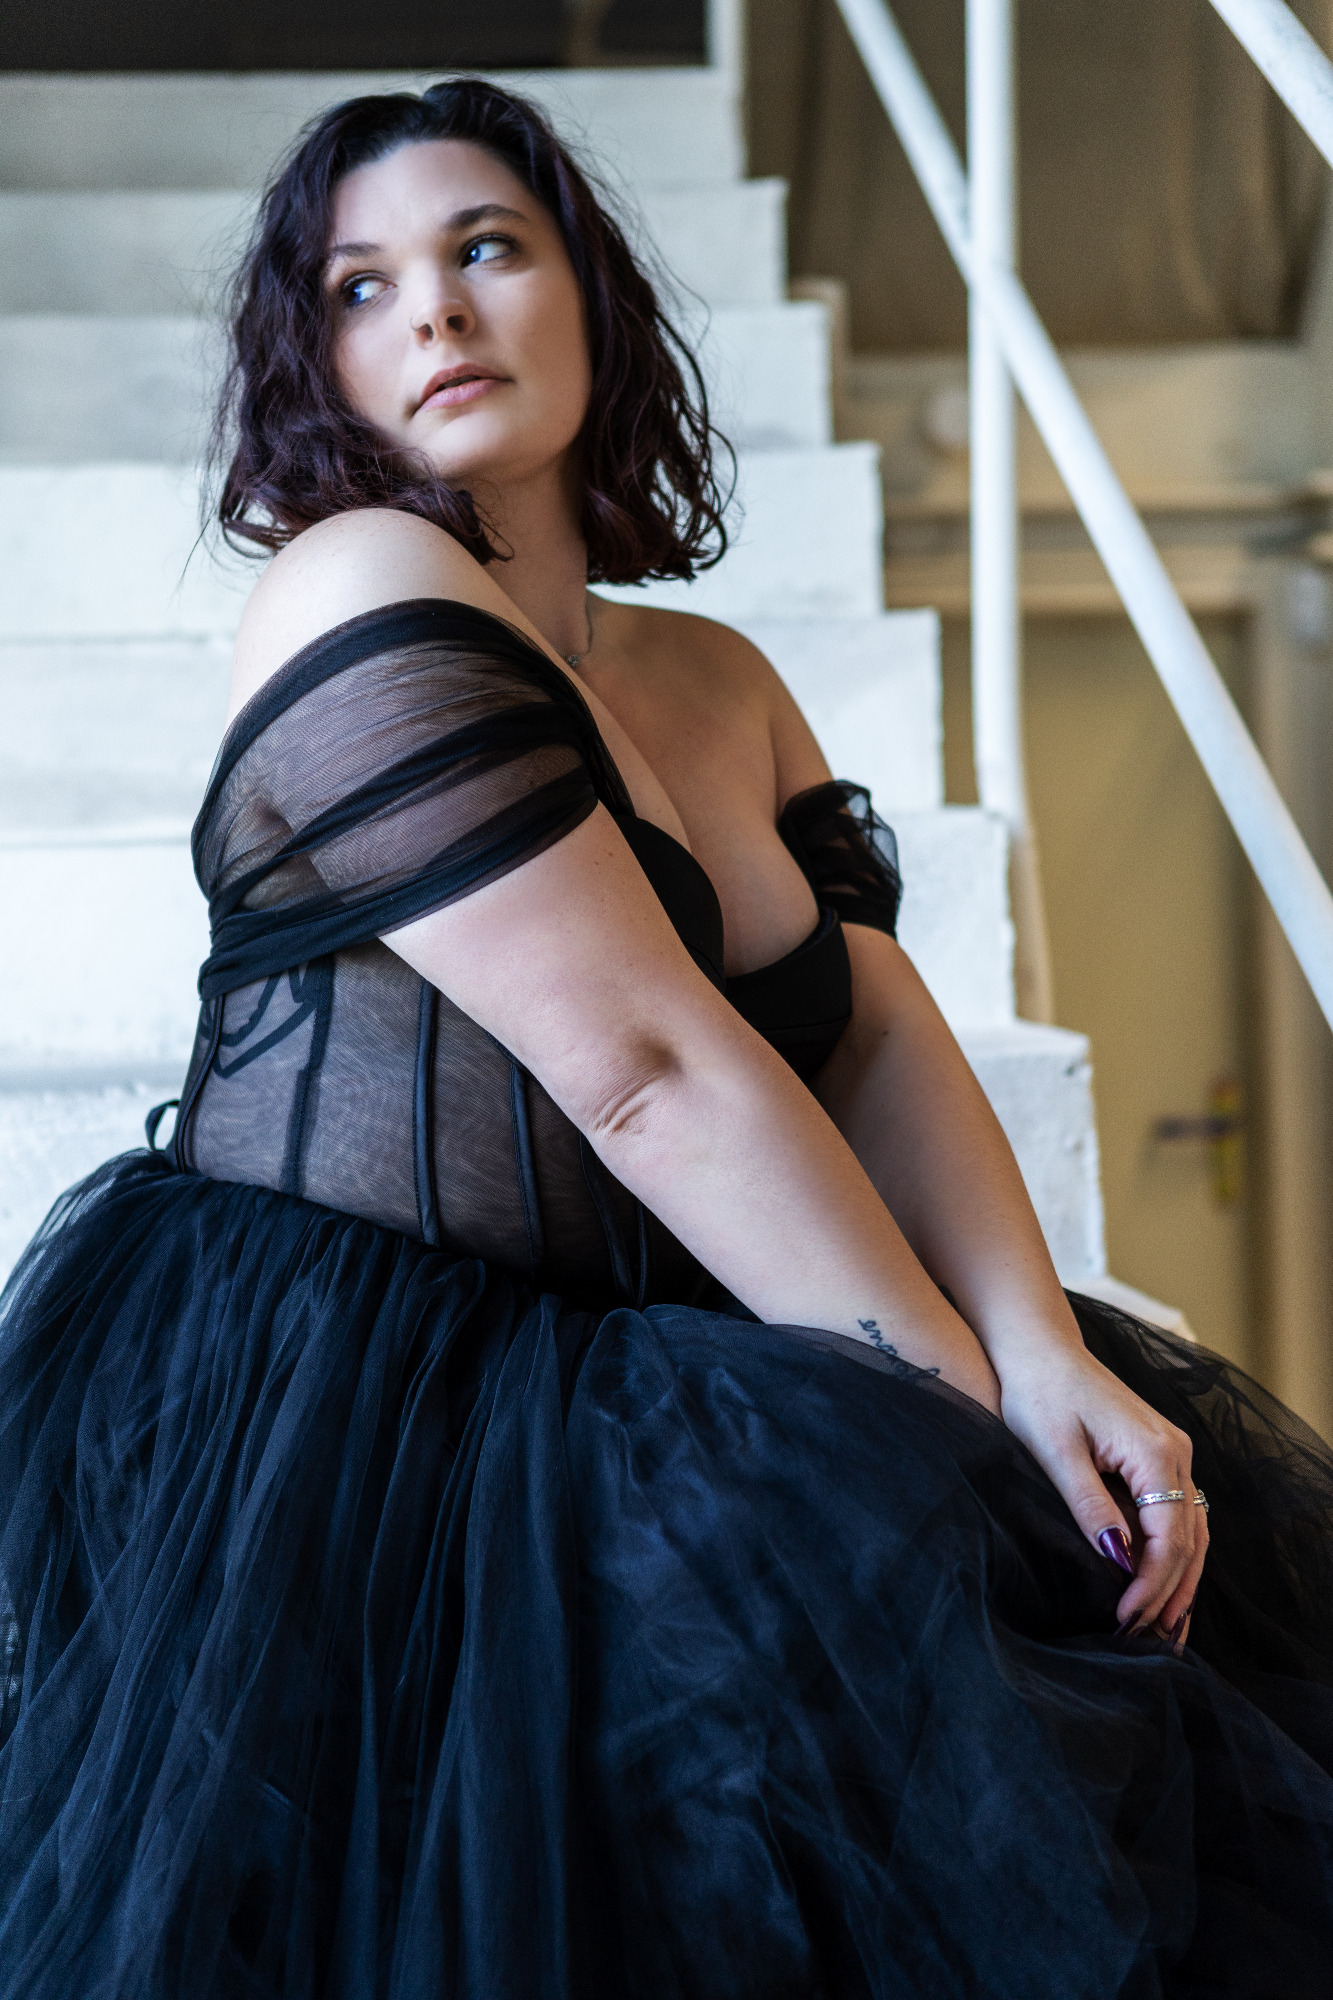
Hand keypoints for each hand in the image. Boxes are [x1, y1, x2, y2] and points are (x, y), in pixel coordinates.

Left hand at [997, 1343, 1207, 1643]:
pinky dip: (1170, 1556)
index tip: (1125, 1621)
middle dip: (1170, 1594)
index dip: (1152, 1586)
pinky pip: (1175, 1516)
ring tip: (1161, 1631)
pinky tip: (1156, 1588)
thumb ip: (1088, 1506)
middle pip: (1190, 1540)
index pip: (1170, 1537)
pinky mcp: (1156, 1457)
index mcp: (1155, 1451)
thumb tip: (1119, 1562)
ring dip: (1178, 1581)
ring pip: (1191, 1531)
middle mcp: (1176, 1452)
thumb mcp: (1054, 1452)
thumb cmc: (1037, 1392)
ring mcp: (1171, 1453)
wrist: (1037, 1348)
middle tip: (1147, 1643)